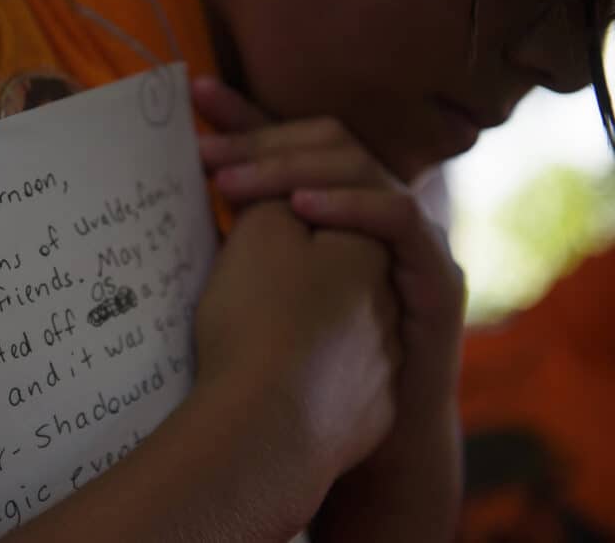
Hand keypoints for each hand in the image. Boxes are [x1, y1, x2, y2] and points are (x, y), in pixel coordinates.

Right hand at [192, 200, 401, 532]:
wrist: (266, 430)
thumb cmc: (260, 320)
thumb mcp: (260, 233)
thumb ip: (275, 198)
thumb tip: (281, 192)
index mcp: (373, 250)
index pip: (325, 201)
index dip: (271, 189)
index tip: (227, 197)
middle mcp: (392, 304)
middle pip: (332, 260)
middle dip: (285, 254)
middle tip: (231, 267)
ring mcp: (384, 364)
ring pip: (333, 319)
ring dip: (293, 312)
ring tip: (239, 323)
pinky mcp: (368, 412)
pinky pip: (329, 372)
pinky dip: (297, 363)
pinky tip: (261, 373)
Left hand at [193, 76, 464, 540]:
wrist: (364, 432)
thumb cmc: (302, 357)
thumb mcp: (259, 277)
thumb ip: (240, 229)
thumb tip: (182, 189)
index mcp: (333, 206)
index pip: (291, 142)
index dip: (245, 115)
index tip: (193, 93)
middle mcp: (373, 210)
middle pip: (327, 141)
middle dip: (260, 139)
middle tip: (204, 150)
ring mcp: (409, 239)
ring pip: (359, 166)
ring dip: (290, 169)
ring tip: (231, 182)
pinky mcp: (435, 275)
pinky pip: (399, 217)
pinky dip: (350, 204)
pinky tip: (302, 208)